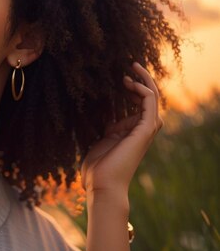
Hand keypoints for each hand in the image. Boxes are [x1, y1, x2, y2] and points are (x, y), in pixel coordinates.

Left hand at [81, 61, 163, 195]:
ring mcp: (144, 131)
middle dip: (142, 81)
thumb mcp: (101, 140)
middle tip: (131, 65)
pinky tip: (131, 83)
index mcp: (131, 132)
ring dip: (144, 82)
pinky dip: (143, 91)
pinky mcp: (143, 131)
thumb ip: (107, 128)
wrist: (101, 185)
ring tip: (131, 69)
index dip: (132, 89)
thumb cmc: (97, 168)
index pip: (139, 104)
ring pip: (152, 99)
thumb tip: (106, 115)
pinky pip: (149, 105)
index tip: (120, 78)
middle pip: (149, 99)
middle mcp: (141, 130)